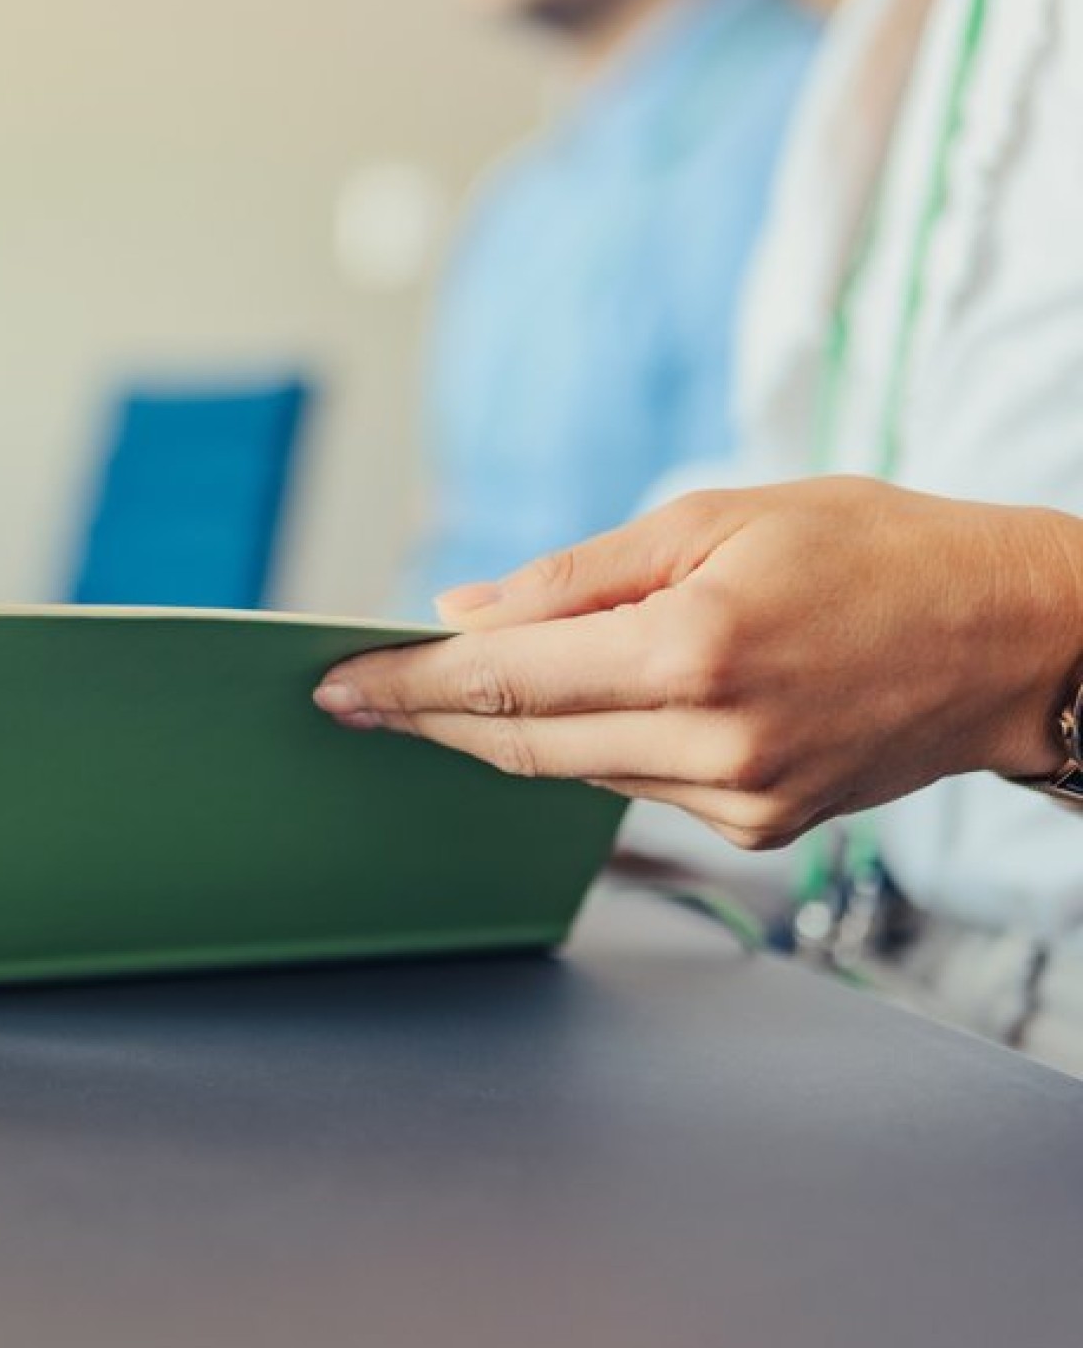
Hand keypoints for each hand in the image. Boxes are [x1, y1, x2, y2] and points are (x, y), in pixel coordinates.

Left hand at [315, 479, 1082, 848]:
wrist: (1010, 636)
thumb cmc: (871, 549)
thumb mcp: (715, 519)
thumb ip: (577, 576)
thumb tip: (465, 612)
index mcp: (693, 649)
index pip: (505, 681)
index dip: (408, 686)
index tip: (337, 685)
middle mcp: (711, 742)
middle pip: (520, 744)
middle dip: (428, 719)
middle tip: (352, 699)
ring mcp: (738, 800)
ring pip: (571, 772)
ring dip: (498, 735)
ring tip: (435, 697)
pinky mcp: (759, 828)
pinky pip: (634, 786)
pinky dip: (584, 748)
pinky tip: (561, 715)